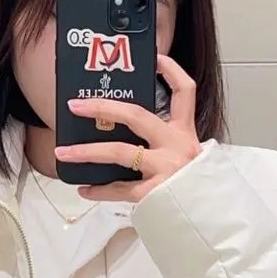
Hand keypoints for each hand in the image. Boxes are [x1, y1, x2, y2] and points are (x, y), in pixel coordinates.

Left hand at [58, 53, 201, 201]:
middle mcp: (177, 145)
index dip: (170, 70)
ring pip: (120, 152)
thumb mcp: (190, 159)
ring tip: (63, 153)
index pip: (185, 91)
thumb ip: (166, 146)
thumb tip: (126, 138)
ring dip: (87, 151)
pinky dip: (99, 190)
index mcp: (185, 134)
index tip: (153, 57)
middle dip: (102, 108)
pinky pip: (120, 189)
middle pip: (136, 115)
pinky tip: (84, 190)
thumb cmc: (196, 189)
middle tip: (76, 106)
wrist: (212, 220)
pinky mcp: (156, 193)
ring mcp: (166, 168)